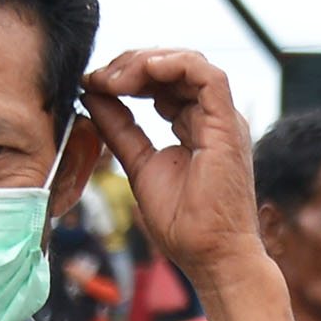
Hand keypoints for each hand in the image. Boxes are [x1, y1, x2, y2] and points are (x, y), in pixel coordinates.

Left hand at [81, 51, 257, 288]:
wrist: (212, 257)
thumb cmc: (185, 226)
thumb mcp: (139, 165)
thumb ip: (120, 129)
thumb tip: (92, 96)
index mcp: (195, 126)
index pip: (163, 82)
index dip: (127, 76)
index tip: (92, 85)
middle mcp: (212, 118)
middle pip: (173, 67)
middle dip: (131, 64)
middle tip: (98, 78)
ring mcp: (223, 120)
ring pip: (188, 63)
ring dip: (146, 63)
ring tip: (114, 79)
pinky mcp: (228, 125)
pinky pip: (207, 75)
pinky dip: (175, 65)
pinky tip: (145, 71)